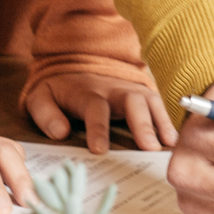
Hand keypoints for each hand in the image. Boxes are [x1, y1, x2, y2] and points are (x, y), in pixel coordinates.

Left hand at [24, 71, 179, 153]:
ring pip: (150, 101)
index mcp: (87, 92)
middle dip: (142, 124)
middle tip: (148, 148)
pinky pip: (158, 106)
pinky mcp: (143, 94)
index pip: (95, 108)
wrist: (76, 62)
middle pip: (132, 101)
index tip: (100, 150)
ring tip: (166, 146)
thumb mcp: (41, 97)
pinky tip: (172, 142)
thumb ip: (46, 114)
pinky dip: (167, 122)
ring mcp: (131, 89)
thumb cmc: (59, 90)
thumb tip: (60, 133)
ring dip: (160, 123)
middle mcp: (114, 89)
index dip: (98, 129)